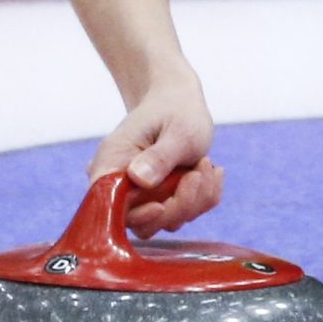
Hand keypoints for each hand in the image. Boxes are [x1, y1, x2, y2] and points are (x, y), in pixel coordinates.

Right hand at [88, 75, 221, 237]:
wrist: (178, 100)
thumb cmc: (176, 109)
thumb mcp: (177, 130)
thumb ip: (160, 157)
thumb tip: (138, 179)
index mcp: (111, 164)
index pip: (111, 208)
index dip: (137, 215)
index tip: (161, 204)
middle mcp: (121, 184)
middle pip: (142, 222)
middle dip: (178, 205)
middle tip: (199, 173)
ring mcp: (141, 194)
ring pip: (166, 220)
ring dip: (195, 199)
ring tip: (206, 165)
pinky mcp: (160, 198)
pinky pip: (182, 213)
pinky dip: (202, 197)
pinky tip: (211, 172)